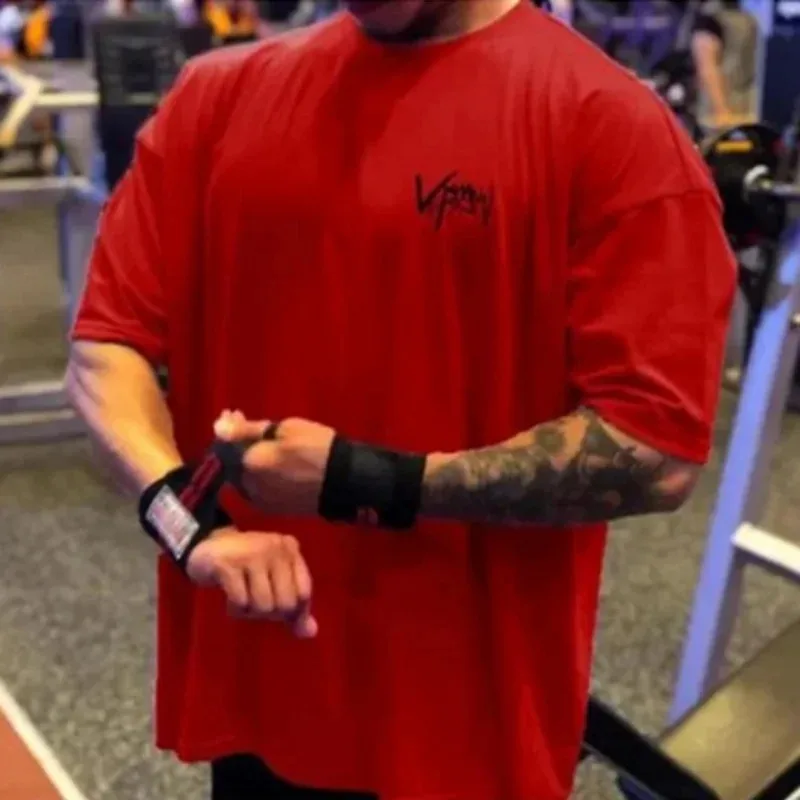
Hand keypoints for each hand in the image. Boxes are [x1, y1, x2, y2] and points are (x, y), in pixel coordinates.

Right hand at [186, 526, 317, 637]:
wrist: (207, 548)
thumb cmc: (247, 568)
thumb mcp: (274, 581)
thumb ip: (294, 606)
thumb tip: (311, 633)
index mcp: (290, 550)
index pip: (304, 592)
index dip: (293, 612)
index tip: (278, 612)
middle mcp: (275, 548)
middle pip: (286, 603)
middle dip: (270, 613)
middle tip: (256, 603)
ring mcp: (252, 554)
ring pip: (263, 605)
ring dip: (250, 612)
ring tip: (243, 599)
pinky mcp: (228, 564)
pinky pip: (240, 602)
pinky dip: (235, 610)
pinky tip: (229, 599)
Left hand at [213, 410, 334, 516]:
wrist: (345, 481)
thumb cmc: (316, 447)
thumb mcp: (283, 429)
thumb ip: (246, 430)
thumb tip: (217, 426)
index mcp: (248, 465)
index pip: (224, 445)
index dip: (229, 429)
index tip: (238, 414)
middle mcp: (248, 487)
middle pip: (233, 463)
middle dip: (238, 444)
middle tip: (253, 428)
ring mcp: (261, 501)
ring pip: (245, 476)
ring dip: (249, 460)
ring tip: (266, 446)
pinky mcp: (274, 509)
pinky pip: (258, 487)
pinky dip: (260, 474)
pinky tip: (273, 464)